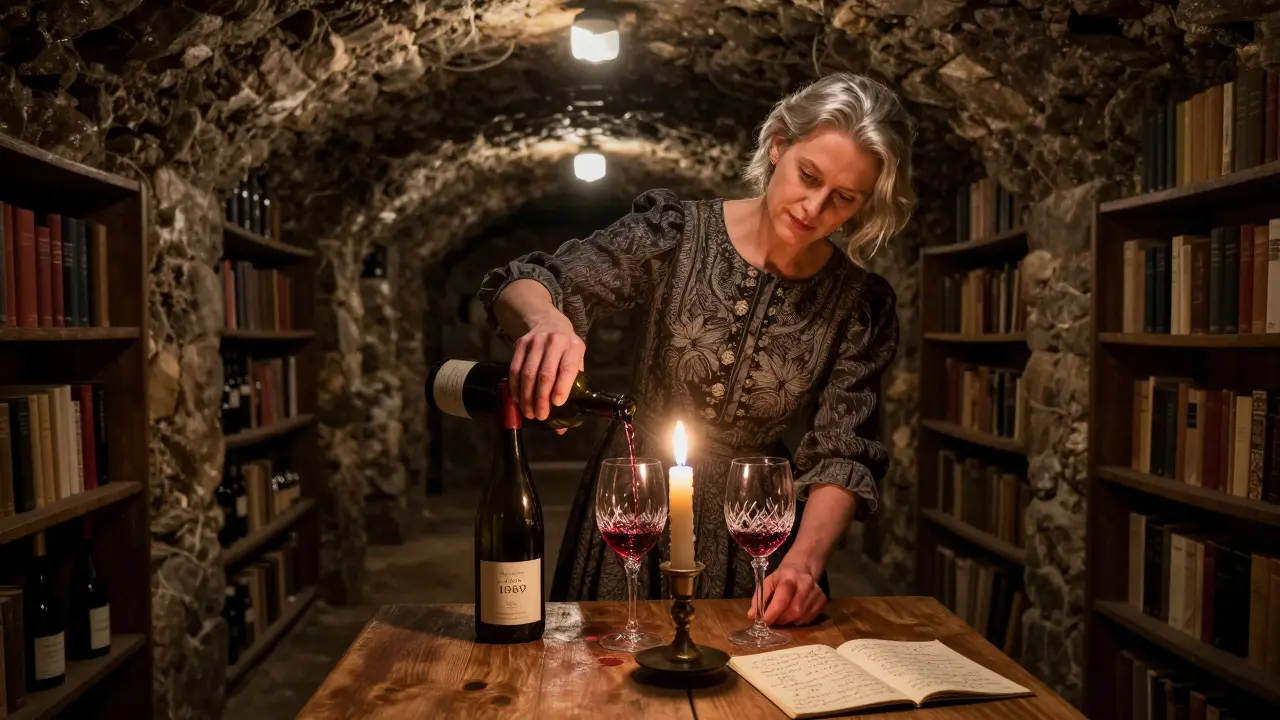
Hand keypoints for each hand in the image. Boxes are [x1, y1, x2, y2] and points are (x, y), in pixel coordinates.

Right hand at [509, 311, 584, 430]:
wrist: (549, 322)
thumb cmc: (566, 349)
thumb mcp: (576, 362)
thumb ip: (573, 390)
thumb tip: (562, 427)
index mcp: (573, 347)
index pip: (568, 368)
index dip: (562, 387)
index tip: (556, 404)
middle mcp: (555, 342)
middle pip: (545, 374)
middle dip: (541, 398)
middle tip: (540, 416)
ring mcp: (536, 341)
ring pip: (528, 373)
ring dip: (527, 397)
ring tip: (529, 412)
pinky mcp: (521, 343)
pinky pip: (515, 369)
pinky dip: (515, 387)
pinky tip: (518, 400)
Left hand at [750, 563, 827, 625]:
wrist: (802, 568)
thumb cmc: (781, 578)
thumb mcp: (767, 582)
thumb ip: (759, 599)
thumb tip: (752, 616)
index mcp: (789, 578)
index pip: (782, 599)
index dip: (772, 613)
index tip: (764, 622)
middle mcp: (805, 584)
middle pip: (794, 610)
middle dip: (781, 619)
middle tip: (774, 619)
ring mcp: (817, 592)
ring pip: (802, 617)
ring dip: (789, 621)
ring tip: (783, 615)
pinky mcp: (823, 600)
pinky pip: (809, 619)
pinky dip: (799, 620)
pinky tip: (794, 614)